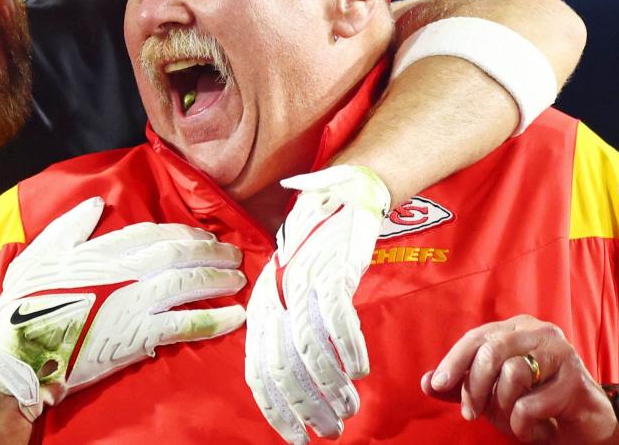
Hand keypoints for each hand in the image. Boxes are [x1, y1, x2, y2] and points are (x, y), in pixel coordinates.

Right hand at [0, 197, 246, 420]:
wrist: (20, 350)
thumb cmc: (25, 302)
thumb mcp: (41, 252)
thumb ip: (71, 226)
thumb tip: (97, 204)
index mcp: (104, 249)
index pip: (154, 233)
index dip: (183, 232)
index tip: (201, 236)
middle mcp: (127, 270)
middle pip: (180, 252)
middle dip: (211, 251)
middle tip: (233, 254)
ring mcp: (136, 301)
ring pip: (189, 283)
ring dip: (219, 279)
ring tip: (239, 279)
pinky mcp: (140, 334)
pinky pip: (186, 324)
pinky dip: (214, 320)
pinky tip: (235, 317)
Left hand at [245, 165, 390, 443]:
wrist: (338, 198)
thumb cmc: (315, 253)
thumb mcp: (291, 292)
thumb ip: (288, 331)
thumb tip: (293, 384)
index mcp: (261, 306)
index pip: (258, 368)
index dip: (276, 407)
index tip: (296, 436)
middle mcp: (276, 297)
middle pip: (283, 364)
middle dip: (306, 406)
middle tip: (329, 430)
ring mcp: (302, 284)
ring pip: (310, 348)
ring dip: (331, 387)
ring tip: (349, 408)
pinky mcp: (331, 272)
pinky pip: (337, 320)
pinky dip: (349, 350)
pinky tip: (360, 370)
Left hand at [420, 315, 618, 443]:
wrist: (584, 425)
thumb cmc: (535, 402)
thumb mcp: (493, 394)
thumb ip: (462, 386)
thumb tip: (426, 383)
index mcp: (517, 328)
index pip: (476, 337)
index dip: (453, 361)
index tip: (436, 384)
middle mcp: (540, 332)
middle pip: (492, 350)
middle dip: (475, 386)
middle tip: (471, 413)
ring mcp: (561, 353)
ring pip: (513, 373)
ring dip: (504, 407)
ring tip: (513, 420)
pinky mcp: (576, 381)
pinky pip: (532, 403)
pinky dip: (524, 423)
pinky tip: (533, 430)